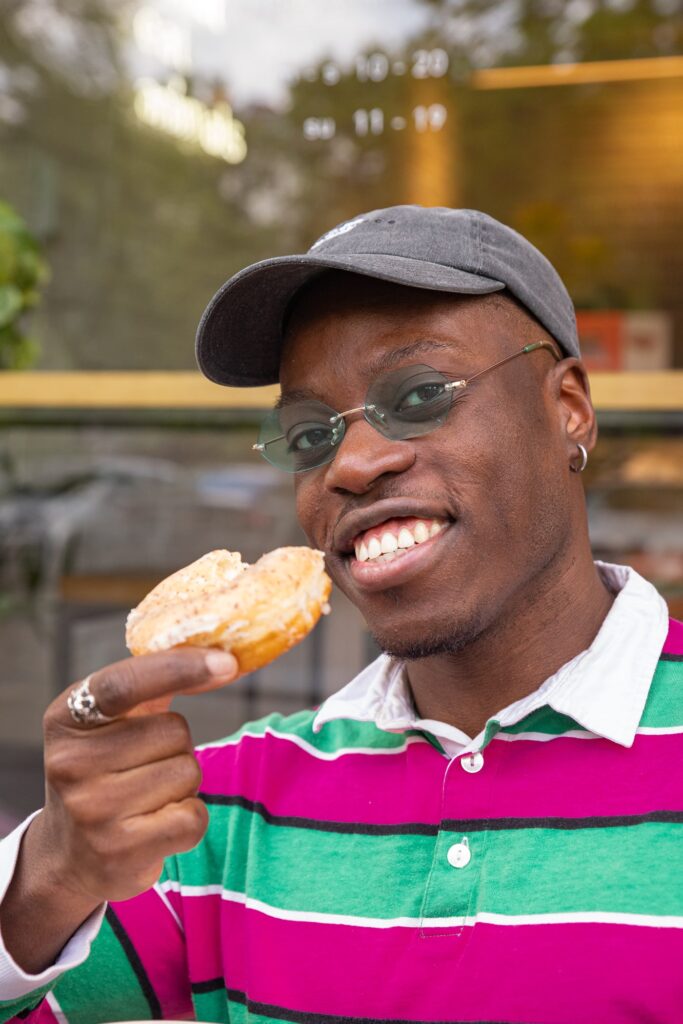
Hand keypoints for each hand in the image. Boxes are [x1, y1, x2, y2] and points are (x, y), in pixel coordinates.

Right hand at [37, 647, 238, 905]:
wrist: (70, 855)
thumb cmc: (106, 770)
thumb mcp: (111, 722)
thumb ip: (154, 684)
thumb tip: (222, 655)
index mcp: (67, 718)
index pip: (125, 684)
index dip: (179, 667)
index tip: (227, 661)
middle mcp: (70, 763)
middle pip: (174, 731)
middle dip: (176, 747)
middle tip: (144, 766)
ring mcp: (92, 811)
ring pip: (187, 773)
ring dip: (182, 784)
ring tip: (146, 796)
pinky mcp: (120, 852)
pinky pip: (193, 817)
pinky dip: (189, 818)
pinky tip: (157, 825)